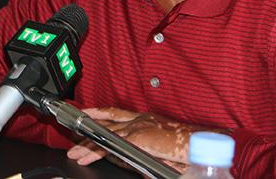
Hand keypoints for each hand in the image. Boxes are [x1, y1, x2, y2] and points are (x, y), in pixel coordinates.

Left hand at [66, 107, 220, 173]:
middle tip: (73, 138)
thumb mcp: (163, 148)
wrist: (202, 144)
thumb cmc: (190, 146)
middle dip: (87, 131)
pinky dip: (95, 152)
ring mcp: (137, 127)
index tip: (87, 114)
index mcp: (146, 118)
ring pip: (104, 135)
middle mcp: (139, 119)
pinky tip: (86, 157)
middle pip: (106, 123)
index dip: (100, 112)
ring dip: (87, 145)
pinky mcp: (137, 138)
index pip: (117, 112)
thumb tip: (138, 163)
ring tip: (75, 154)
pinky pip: (110, 145)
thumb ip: (148, 152)